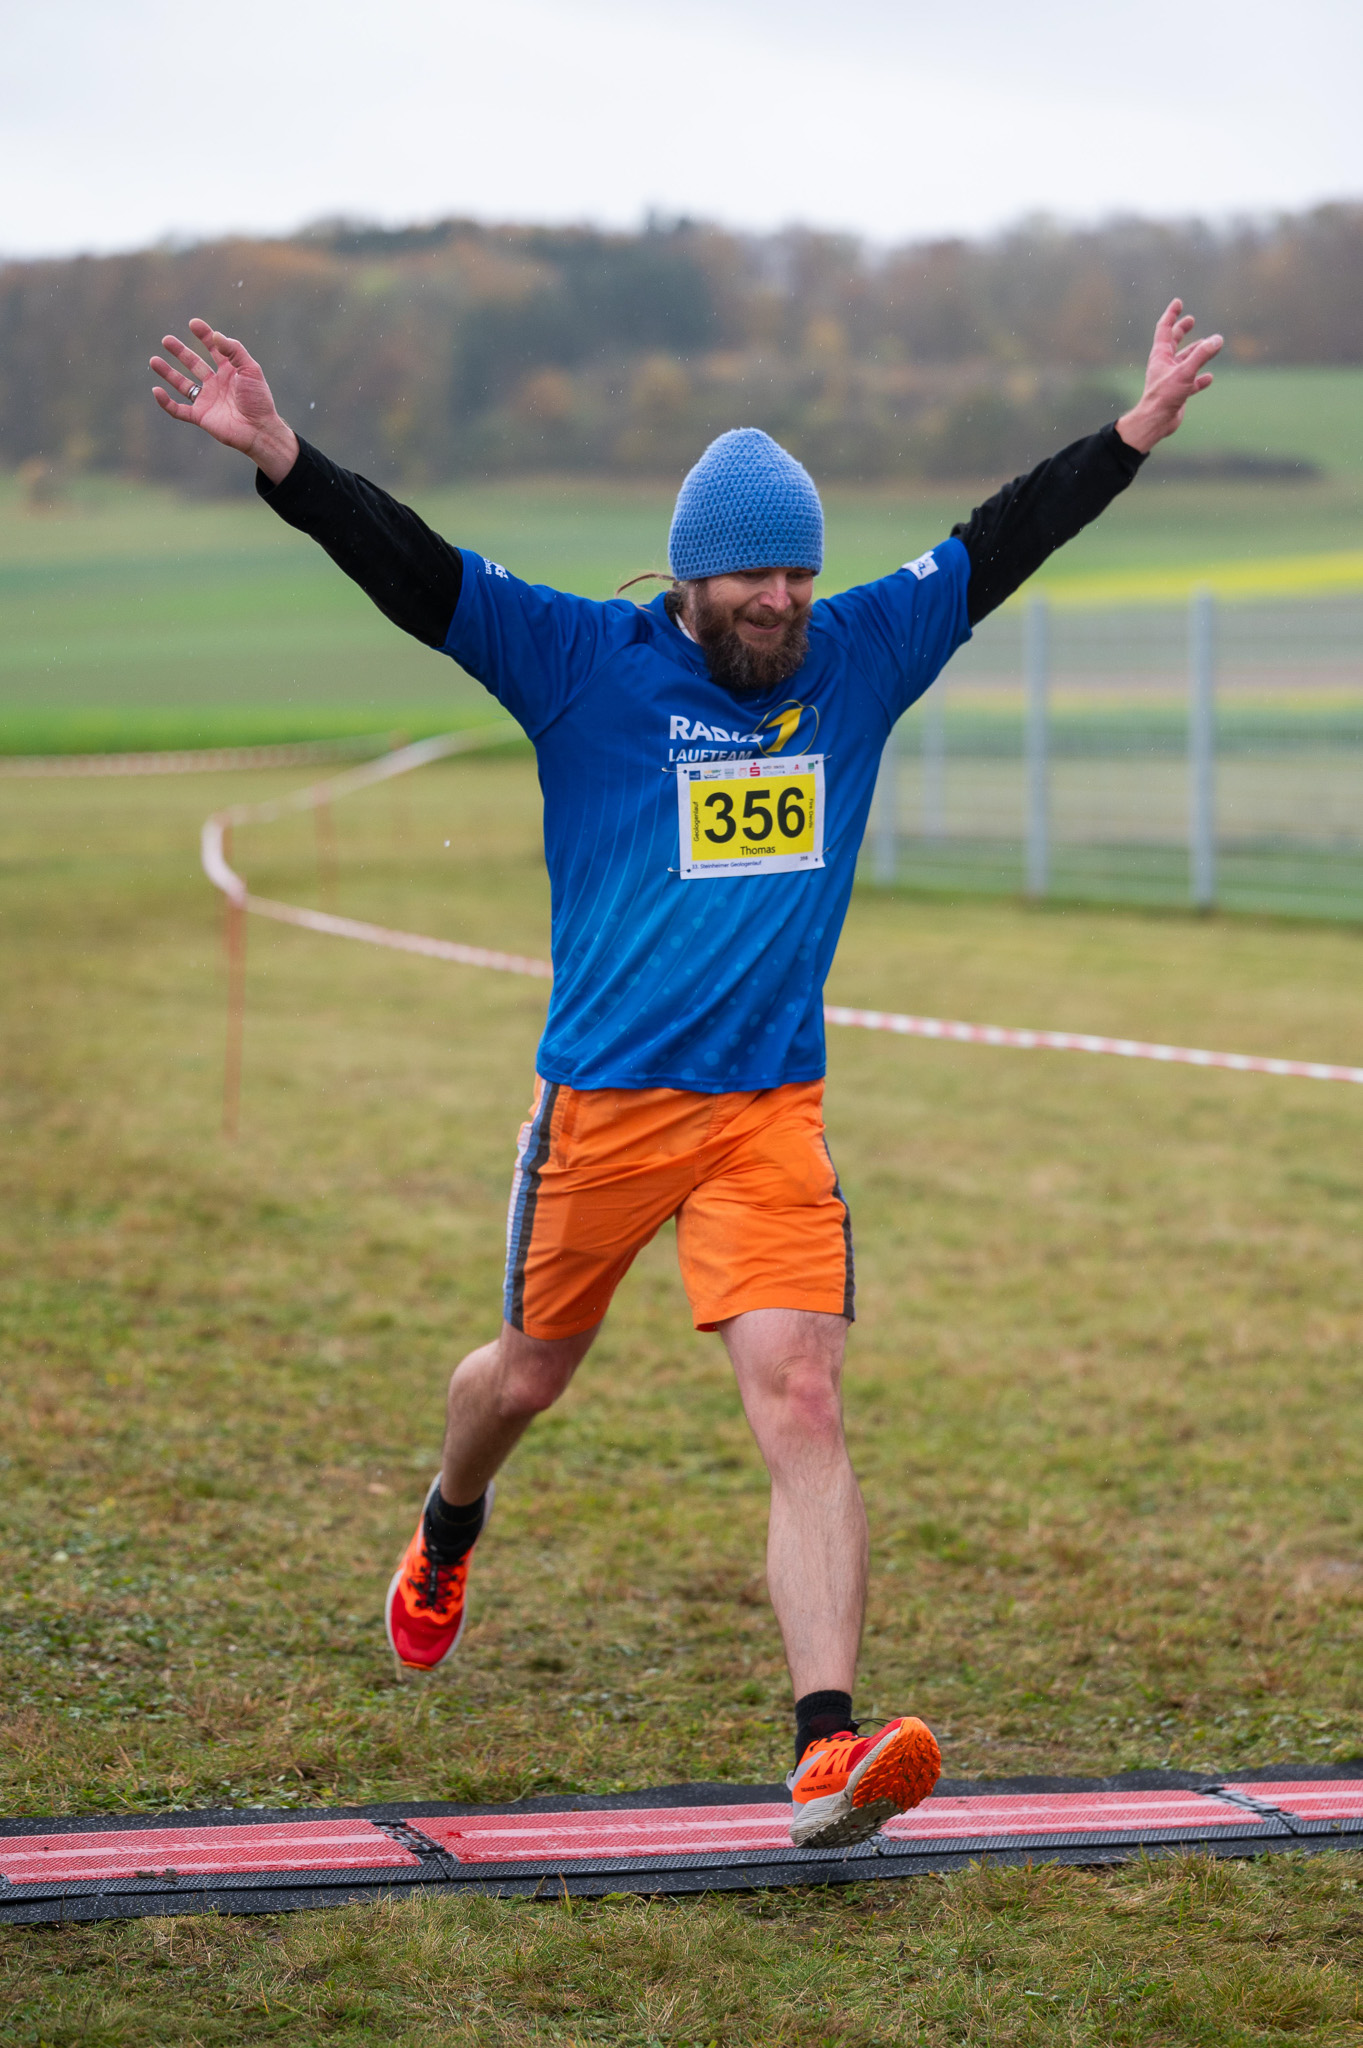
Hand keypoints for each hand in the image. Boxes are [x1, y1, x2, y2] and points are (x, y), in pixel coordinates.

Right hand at [149, 319, 298, 482]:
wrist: (259, 429)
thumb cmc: (258, 400)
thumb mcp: (250, 369)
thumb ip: (234, 350)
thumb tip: (215, 335)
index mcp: (230, 371)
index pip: (214, 349)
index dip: (204, 335)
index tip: (193, 323)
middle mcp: (216, 384)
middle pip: (194, 364)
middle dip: (180, 352)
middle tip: (166, 340)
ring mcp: (207, 400)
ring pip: (182, 384)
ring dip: (168, 373)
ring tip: (154, 360)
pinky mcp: (201, 417)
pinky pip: (178, 410)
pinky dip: (166, 402)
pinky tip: (156, 391)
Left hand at [1116, 300, 1223, 453]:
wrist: (1156, 422)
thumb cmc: (1164, 396)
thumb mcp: (1184, 372)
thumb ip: (1201, 355)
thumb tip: (1217, 339)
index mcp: (1160, 356)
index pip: (1164, 329)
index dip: (1171, 315)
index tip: (1178, 302)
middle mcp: (1164, 365)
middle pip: (1173, 343)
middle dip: (1181, 330)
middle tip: (1191, 320)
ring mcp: (1171, 379)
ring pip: (1185, 361)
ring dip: (1196, 353)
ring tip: (1209, 346)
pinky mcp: (1177, 393)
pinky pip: (1191, 383)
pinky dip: (1200, 379)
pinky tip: (1209, 378)